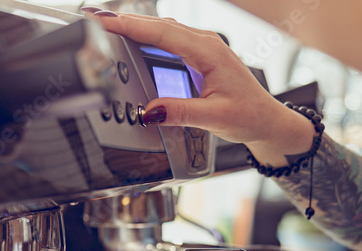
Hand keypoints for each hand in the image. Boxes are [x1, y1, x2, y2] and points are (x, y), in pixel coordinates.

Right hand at [86, 10, 314, 164]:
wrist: (267, 120)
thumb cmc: (248, 116)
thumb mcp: (214, 118)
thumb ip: (180, 113)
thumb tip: (150, 111)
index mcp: (208, 52)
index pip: (162, 33)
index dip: (130, 26)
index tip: (104, 22)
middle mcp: (206, 44)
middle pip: (158, 25)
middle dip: (125, 20)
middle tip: (94, 19)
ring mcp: (203, 47)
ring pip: (163, 29)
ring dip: (135, 26)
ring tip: (107, 26)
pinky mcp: (200, 54)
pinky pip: (169, 38)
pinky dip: (147, 35)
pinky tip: (134, 38)